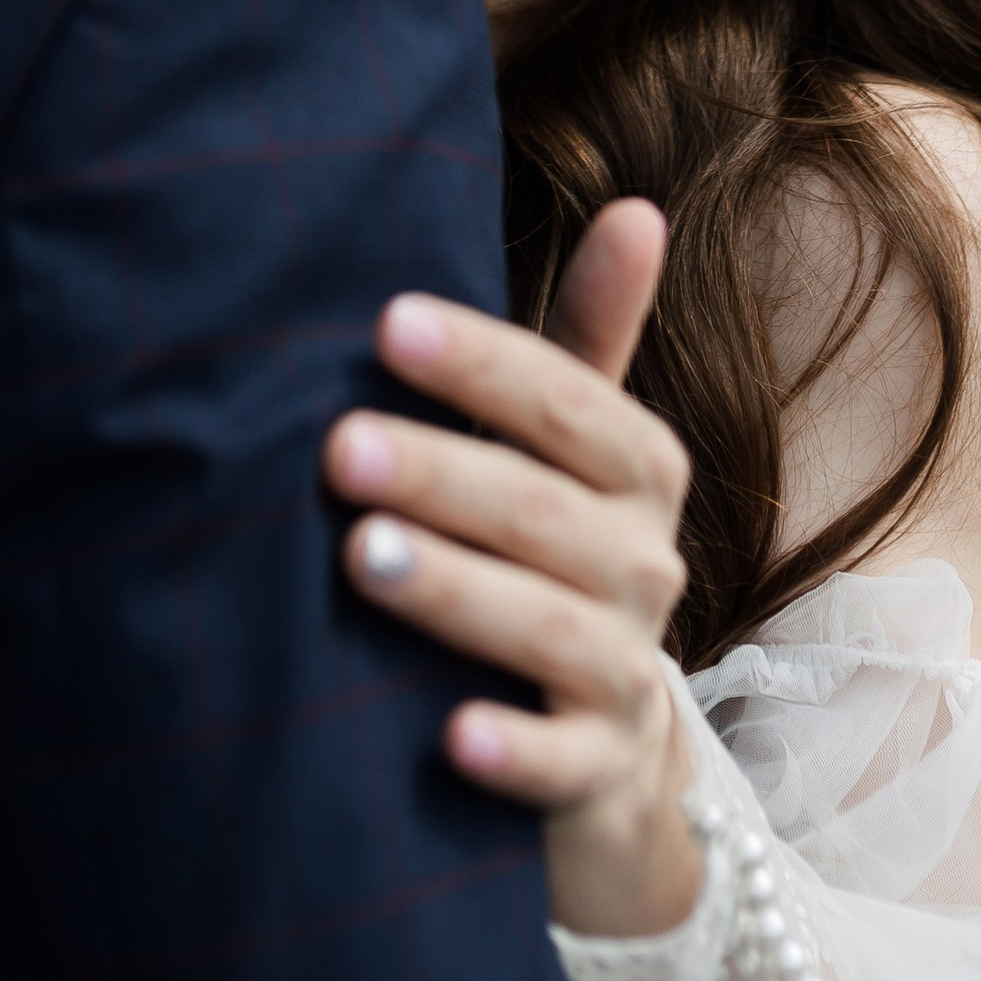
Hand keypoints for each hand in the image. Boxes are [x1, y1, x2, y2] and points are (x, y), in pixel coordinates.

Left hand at [323, 201, 702, 938]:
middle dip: (444, 472)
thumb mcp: (570, 454)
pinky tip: (448, 734)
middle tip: (337, 446)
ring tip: (363, 557)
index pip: (573, 406)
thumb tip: (636, 205)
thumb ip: (585, 343)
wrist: (606, 758)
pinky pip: (561, 765)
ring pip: (549, 628)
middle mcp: (644, 567)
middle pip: (547, 512)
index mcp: (637, 475)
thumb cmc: (552, 560)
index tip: (384, 322)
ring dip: (458, 592)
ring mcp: (624, 676)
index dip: (485, 364)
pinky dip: (511, 750)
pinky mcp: (597, 775)